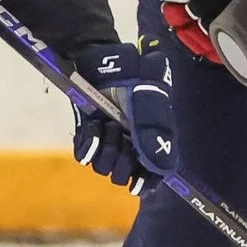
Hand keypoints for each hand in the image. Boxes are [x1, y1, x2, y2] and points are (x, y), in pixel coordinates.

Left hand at [71, 40, 175, 194]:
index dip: (144, 182)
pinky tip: (96, 124)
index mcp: (153, 143)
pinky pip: (85, 155)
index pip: (151, 177)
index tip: (137, 183)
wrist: (107, 63)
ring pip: (104, 168)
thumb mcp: (151, 102)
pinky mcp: (88, 135)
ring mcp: (108, 142)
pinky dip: (89, 142)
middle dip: (122, 160)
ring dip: (107, 147)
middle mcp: (130, 147)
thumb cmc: (135, 77)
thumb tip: (162, 170)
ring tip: (110, 124)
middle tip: (124, 135)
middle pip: (123, 176)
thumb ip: (155, 134)